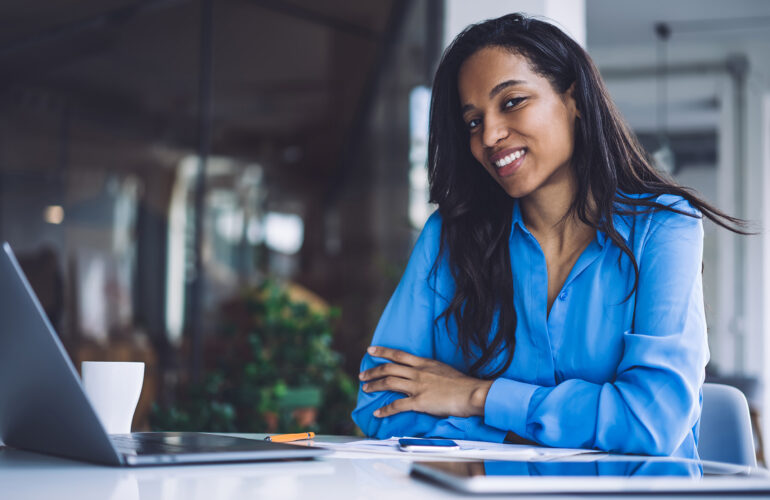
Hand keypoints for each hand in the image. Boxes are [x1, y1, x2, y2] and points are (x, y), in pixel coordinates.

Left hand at [359, 346, 492, 418]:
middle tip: (362, 375)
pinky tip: (378, 412)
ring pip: (389, 383)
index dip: (383, 351)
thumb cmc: (462, 384)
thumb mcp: (443, 370)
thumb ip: (430, 371)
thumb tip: (422, 374)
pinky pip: (397, 405)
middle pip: (389, 368)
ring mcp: (418, 386)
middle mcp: (418, 372)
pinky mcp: (420, 401)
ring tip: (366, 389)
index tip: (371, 350)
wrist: (472, 393)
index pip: (399, 354)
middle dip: (373, 371)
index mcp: (425, 363)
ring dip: (375, 386)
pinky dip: (385, 409)